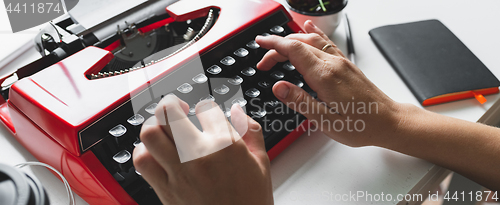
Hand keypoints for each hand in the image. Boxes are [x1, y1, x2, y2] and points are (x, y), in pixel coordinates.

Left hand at [133, 95, 272, 204]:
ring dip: (155, 126)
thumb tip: (238, 111)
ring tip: (164, 129)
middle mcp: (198, 155)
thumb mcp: (261, 163)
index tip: (208, 115)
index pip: (206, 108)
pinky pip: (143, 161)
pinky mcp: (166, 189)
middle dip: (172, 104)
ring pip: (150, 134)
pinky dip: (145, 152)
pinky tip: (156, 153)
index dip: (207, 108)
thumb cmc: (251, 202)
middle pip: (169, 113)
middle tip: (177, 108)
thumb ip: (251, 131)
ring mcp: (179, 172)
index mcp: (226, 145)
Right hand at [256, 20, 402, 146]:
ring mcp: (341, 62)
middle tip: (264, 60)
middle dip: (278, 46)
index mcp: (325, 76)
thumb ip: (300, 101)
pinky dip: (314, 33)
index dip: (273, 45)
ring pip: (312, 40)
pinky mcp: (346, 65)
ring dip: (292, 40)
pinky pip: (327, 42)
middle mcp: (333, 64)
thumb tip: (279, 87)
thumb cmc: (361, 124)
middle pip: (300, 43)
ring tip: (277, 47)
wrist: (388, 121)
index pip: (294, 50)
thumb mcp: (325, 120)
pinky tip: (309, 27)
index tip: (260, 43)